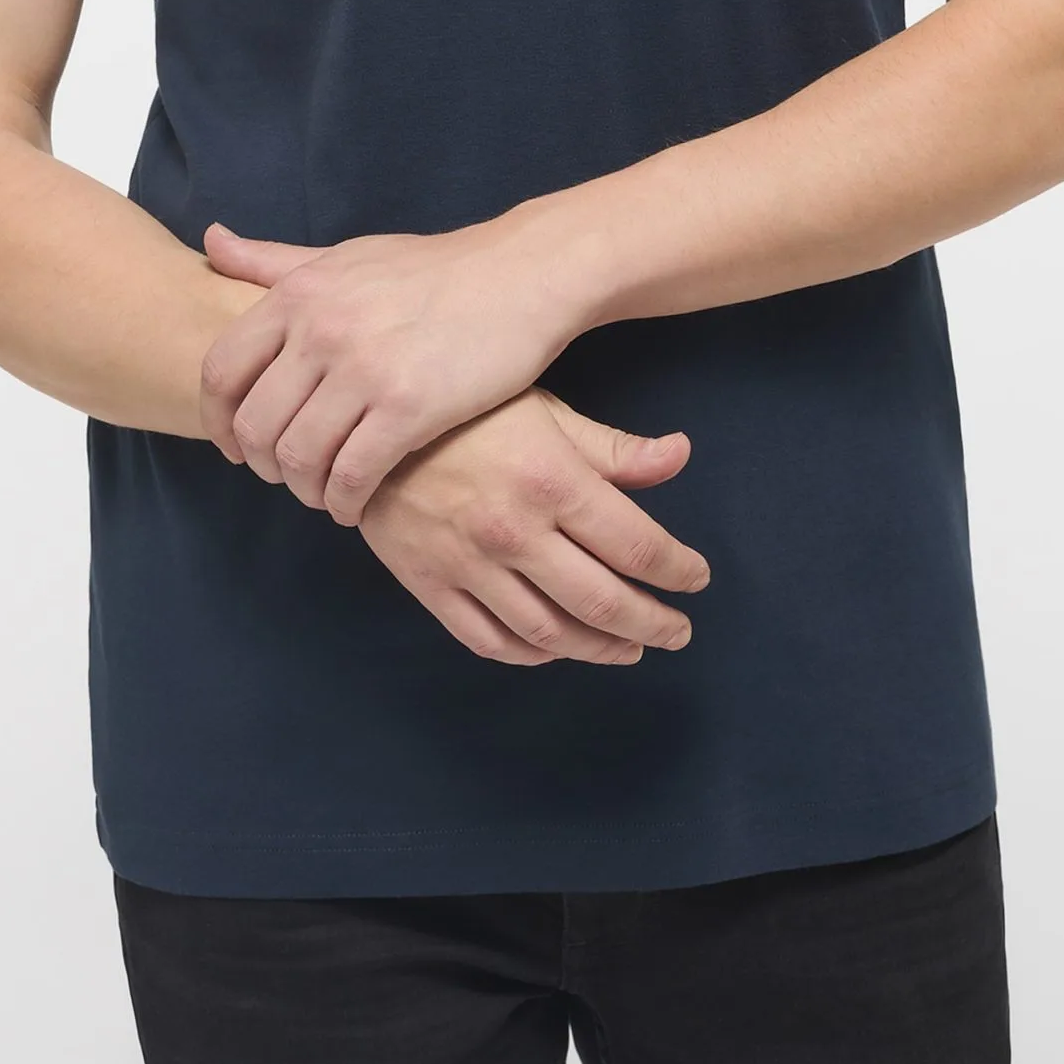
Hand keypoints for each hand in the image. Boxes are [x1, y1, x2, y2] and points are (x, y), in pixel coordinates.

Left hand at [198, 215, 585, 524]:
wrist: (520, 275)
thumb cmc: (432, 270)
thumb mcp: (345, 256)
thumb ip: (274, 261)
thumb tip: (210, 242)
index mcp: (299, 294)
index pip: (220, 372)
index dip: (217, 421)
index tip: (234, 445)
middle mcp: (322, 329)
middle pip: (255, 426)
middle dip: (263, 465)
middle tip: (287, 475)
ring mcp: (364, 370)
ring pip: (298, 458)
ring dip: (305, 489)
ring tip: (324, 491)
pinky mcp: (409, 408)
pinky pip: (352, 476)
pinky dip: (345, 502)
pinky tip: (356, 503)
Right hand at [357, 387, 710, 665]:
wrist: (367, 419)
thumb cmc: (468, 408)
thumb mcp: (547, 411)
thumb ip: (614, 449)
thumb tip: (682, 456)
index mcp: (553, 481)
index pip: (638, 547)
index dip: (678, 570)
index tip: (696, 578)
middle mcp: (516, 532)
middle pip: (604, 602)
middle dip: (653, 623)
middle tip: (678, 632)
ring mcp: (471, 565)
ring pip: (551, 633)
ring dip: (600, 648)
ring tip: (630, 648)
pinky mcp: (431, 585)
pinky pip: (490, 641)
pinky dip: (532, 655)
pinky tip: (556, 649)